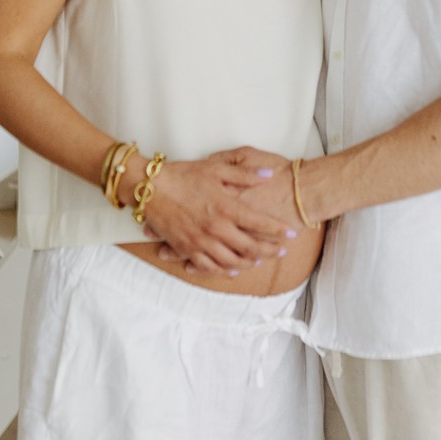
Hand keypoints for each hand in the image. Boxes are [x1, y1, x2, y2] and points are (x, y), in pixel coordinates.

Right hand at [135, 152, 298, 276]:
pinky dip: (224, 271)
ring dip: (249, 263)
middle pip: (250, 248)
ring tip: (259, 261)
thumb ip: (243, 174)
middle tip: (280, 252)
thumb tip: (267, 176)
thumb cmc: (181, 175)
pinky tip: (232, 269)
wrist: (149, 187)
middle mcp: (216, 228)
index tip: (291, 234)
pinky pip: (209, 267)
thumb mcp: (214, 169)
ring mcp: (201, 241)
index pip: (260, 223)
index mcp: (225, 207)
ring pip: (232, 261)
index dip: (278, 230)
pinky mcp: (186, 248)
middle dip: (269, 251)